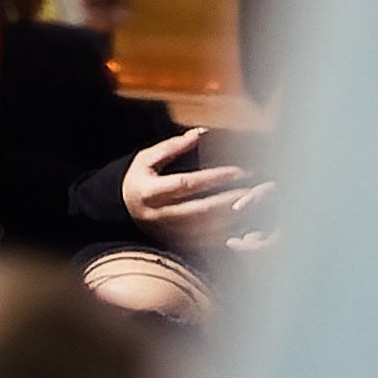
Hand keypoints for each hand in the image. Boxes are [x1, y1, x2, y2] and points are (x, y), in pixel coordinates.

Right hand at [123, 129, 274, 249]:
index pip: (187, 184)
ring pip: (206, 229)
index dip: (215, 178)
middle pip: (201, 210)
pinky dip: (227, 233)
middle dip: (230, 200)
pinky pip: (206, 242)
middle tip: (254, 190)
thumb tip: (200, 133)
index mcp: (150, 192)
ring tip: (253, 205)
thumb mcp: (147, 159)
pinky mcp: (177, 243)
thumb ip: (173, 147)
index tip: (239, 171)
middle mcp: (158, 214)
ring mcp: (168, 232)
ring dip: (233, 218)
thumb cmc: (139, 181)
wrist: (122, 211)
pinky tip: (242, 223)